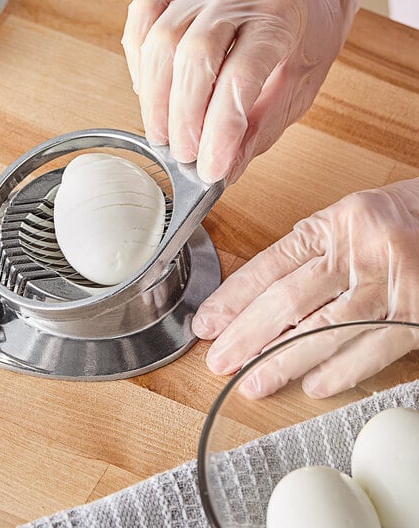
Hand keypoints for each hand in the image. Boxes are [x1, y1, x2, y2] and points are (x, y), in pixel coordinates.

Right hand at [122, 0, 383, 182]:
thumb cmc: (303, 31)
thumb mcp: (302, 83)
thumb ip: (262, 127)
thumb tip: (226, 170)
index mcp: (281, 12)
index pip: (242, 76)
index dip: (221, 130)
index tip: (210, 170)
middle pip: (194, 55)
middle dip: (183, 118)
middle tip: (184, 155)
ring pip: (161, 41)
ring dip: (156, 99)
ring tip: (164, 134)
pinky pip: (142, 21)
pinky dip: (140, 65)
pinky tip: (153, 93)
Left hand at [192, 178, 418, 397]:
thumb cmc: (392, 222)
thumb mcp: (342, 224)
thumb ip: (303, 256)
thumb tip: (254, 301)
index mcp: (334, 226)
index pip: (271, 266)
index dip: (234, 298)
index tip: (209, 322)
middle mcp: (359, 252)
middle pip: (290, 299)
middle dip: (248, 335)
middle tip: (220, 360)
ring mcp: (390, 285)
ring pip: (325, 330)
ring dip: (283, 361)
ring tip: (252, 381)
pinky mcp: (417, 315)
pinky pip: (374, 348)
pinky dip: (341, 370)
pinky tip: (311, 384)